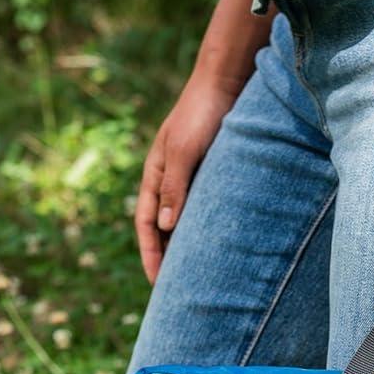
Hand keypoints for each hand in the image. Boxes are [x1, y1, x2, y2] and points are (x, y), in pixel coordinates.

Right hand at [134, 74, 240, 283]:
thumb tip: (165, 226)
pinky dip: (206, 229)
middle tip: (176, 291)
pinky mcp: (211, 172)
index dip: (151, 255)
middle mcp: (170, 179)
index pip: (147, 225)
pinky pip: (205, 209)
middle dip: (167, 258)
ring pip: (185, 220)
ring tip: (197, 276)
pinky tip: (219, 245)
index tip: (158, 284)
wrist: (226, 81)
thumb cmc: (202, 113)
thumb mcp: (184, 151)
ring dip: (187, 247)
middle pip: (164, 227)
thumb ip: (175, 186)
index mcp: (155, 175)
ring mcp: (190, 176)